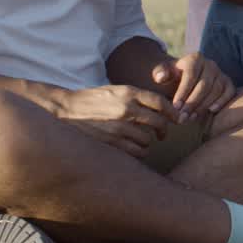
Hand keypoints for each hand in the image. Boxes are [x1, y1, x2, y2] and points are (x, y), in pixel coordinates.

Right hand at [51, 85, 176, 157]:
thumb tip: (161, 106)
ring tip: (145, 141)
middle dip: (164, 129)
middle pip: (158, 122)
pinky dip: (139, 152)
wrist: (65, 110)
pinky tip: (135, 149)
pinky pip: (135, 152)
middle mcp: (126, 109)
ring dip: (149, 142)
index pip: (160, 102)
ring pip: (148, 139)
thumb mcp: (116, 90)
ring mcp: (118, 127)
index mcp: (129, 93)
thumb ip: (136, 97)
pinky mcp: (110, 142)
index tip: (176, 118)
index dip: (172, 112)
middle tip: (163, 134)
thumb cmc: (92, 100)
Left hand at [152, 53, 235, 121]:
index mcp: (195, 58)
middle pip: (204, 85)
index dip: (183, 92)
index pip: (190, 75)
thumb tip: (161, 77)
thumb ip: (160, 73)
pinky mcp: (228, 82)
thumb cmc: (173, 77)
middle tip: (182, 117)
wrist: (186, 77)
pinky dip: (222, 102)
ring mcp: (221, 73)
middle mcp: (210, 64)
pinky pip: (229, 92)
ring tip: (191, 117)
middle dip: (193, 103)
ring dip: (203, 105)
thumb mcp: (163, 73)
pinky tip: (211, 111)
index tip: (175, 107)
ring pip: (216, 90)